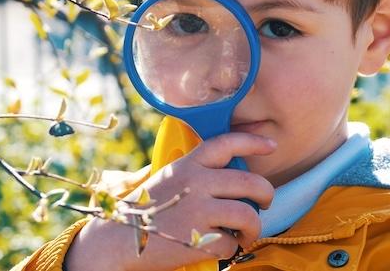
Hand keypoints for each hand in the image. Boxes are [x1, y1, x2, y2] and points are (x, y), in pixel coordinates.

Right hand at [65, 132, 276, 270]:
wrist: (118, 237)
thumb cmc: (148, 208)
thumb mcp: (171, 177)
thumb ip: (197, 171)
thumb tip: (232, 171)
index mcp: (189, 164)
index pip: (227, 143)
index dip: (253, 141)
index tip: (272, 145)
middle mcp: (197, 182)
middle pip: (250, 182)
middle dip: (266, 195)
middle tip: (263, 204)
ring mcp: (197, 209)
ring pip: (248, 215)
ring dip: (253, 227)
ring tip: (245, 233)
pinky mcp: (197, 238)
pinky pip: (231, 243)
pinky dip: (232, 248)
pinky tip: (222, 247)